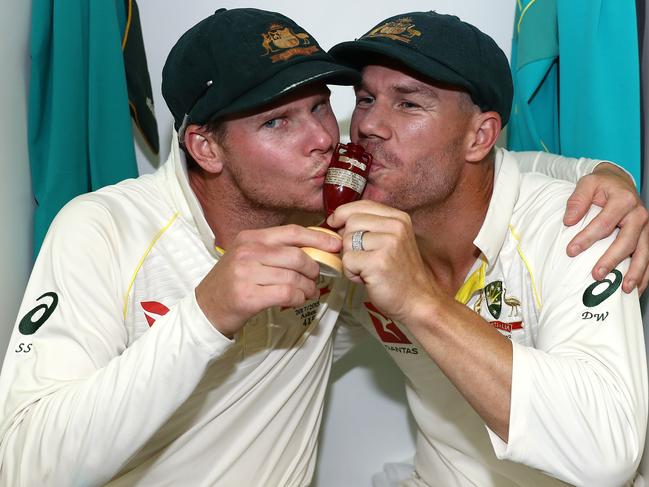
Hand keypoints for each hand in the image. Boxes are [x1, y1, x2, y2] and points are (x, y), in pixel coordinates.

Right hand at [195, 225, 341, 336]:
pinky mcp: (248, 296)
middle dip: (314, 268)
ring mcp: (246, 273)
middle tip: (316, 278)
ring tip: (308, 292)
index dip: (317, 237)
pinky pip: (286, 293)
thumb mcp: (249, 257)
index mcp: (250, 238)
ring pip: (294, 276)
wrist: (205, 308)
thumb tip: (313, 249)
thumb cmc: (233, 282)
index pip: (291, 232)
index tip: (335, 244)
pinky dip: (298, 298)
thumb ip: (276, 250)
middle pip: (296, 255)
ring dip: (308, 287)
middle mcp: (247, 252)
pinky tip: (296, 300)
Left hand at [327, 200, 438, 321]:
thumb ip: (370, 227)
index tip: (336, 224)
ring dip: (350, 259)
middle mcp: (395, 227)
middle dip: (348, 241)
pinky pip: (347, 260)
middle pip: (351, 221)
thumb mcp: (391, 241)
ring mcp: (388, 243)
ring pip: (346, 241)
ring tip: (367, 269)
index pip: (362, 205)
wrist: (417, 301)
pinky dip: (351, 272)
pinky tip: (366, 278)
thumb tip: (337, 220)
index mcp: (399, 218)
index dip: (343, 214)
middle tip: (362, 258)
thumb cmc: (400, 274)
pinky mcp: (377, 262)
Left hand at [563, 163, 648, 292]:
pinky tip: (637, 288)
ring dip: (636, 272)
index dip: (587, 238)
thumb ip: (577, 200)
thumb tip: (569, 220)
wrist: (619, 182)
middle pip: (627, 241)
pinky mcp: (648, 236)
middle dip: (612, 260)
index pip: (603, 223)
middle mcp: (639, 214)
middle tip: (597, 275)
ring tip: (624, 288)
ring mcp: (647, 227)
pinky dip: (645, 273)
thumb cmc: (602, 185)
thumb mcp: (587, 184)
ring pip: (644, 252)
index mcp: (623, 200)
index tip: (571, 251)